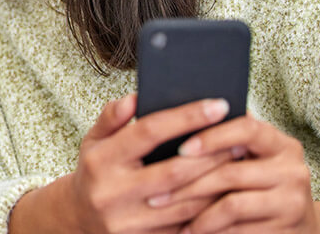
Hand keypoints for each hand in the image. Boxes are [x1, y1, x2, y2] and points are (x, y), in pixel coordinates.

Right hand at [64, 94, 237, 232]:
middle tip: (239, 138)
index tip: (217, 106)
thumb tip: (135, 98)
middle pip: (175, 171)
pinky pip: (186, 227)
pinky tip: (225, 193)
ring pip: (186, 204)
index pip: (148, 132)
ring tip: (238, 163)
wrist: (80, 218)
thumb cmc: (95, 171)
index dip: (186, 117)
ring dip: (217, 183)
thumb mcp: (93, 140)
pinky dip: (209, 210)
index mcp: (101, 160)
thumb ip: (112, 117)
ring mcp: (130, 222)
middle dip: (212, 154)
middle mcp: (114, 192)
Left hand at [153, 116, 317, 233]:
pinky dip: (211, 230)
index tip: (180, 149)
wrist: (301, 223)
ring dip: (196, 213)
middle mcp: (293, 170)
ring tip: (170, 215)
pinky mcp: (287, 229)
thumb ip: (227, 140)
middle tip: (156, 194)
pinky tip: (191, 230)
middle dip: (187, 184)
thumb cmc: (260, 181)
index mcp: (280, 144)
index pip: (246, 129)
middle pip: (231, 172)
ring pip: (232, 204)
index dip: (212, 137)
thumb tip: (174, 121)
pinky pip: (239, 229)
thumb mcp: (253, 157)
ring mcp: (293, 202)